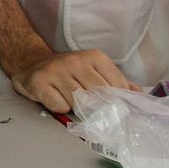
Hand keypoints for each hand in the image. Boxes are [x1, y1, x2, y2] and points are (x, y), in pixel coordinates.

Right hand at [9, 49, 139, 113]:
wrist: (29, 63)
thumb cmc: (66, 72)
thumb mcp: (93, 70)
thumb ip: (115, 81)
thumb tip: (139, 94)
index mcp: (94, 57)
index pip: (117, 86)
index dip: (116, 100)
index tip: (111, 106)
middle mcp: (75, 60)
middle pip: (99, 95)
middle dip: (97, 107)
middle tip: (92, 110)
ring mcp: (56, 70)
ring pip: (79, 102)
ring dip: (76, 108)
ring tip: (70, 102)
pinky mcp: (39, 81)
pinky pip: (59, 105)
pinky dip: (59, 107)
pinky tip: (55, 100)